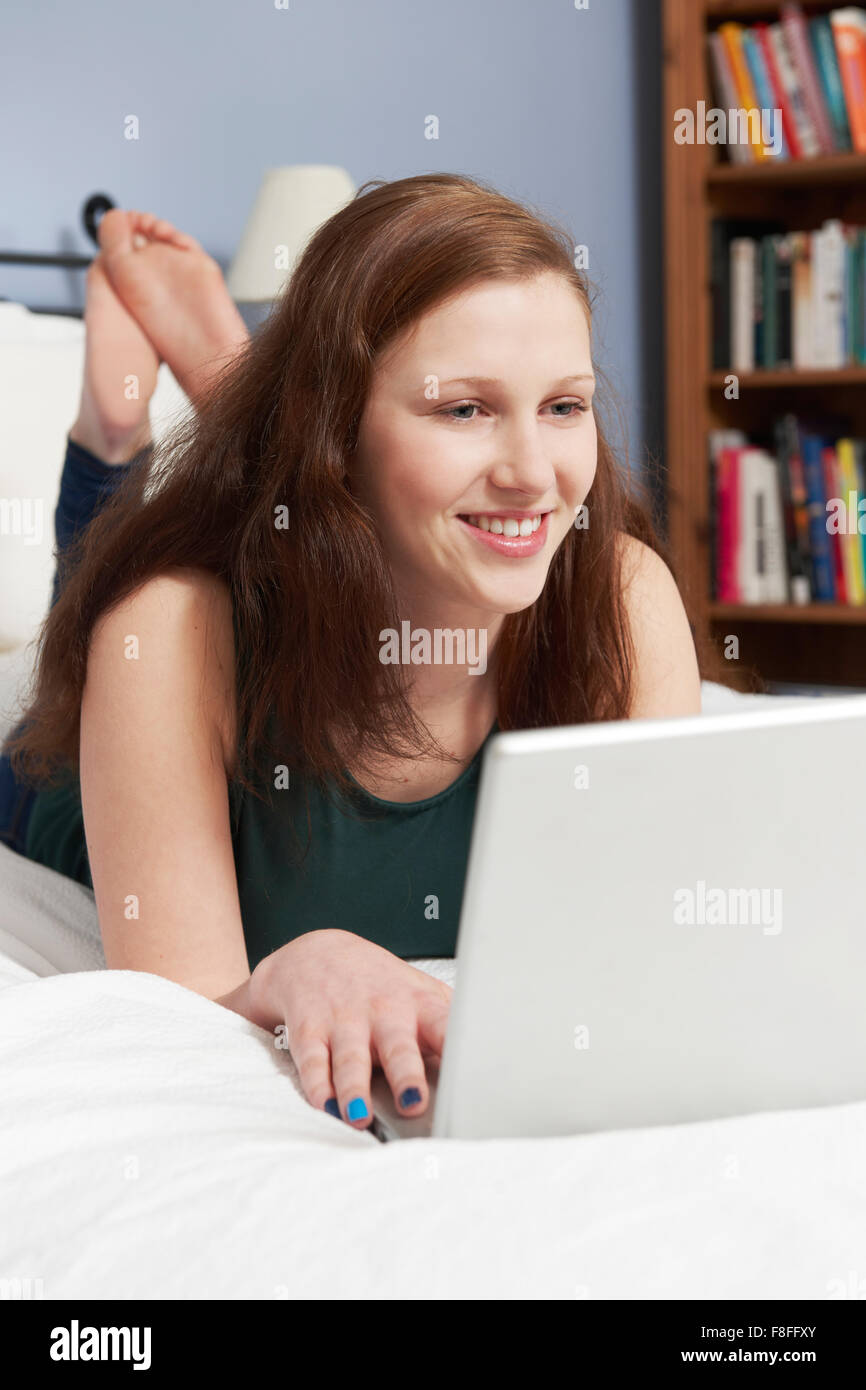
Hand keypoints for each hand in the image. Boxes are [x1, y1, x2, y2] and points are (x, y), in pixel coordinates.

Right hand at [248, 928, 451, 1128]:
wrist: (318, 954)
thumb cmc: (379, 984)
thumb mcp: (421, 991)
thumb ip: (450, 1022)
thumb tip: (490, 1054)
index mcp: (419, 1006)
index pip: (445, 1026)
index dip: (457, 1048)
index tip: (467, 1074)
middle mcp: (383, 1012)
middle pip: (397, 1046)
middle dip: (405, 1075)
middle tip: (413, 1103)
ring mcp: (345, 1021)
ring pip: (351, 1058)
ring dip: (354, 1088)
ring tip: (360, 1116)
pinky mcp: (310, 1030)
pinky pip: (312, 1060)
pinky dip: (316, 1084)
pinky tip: (323, 1103)